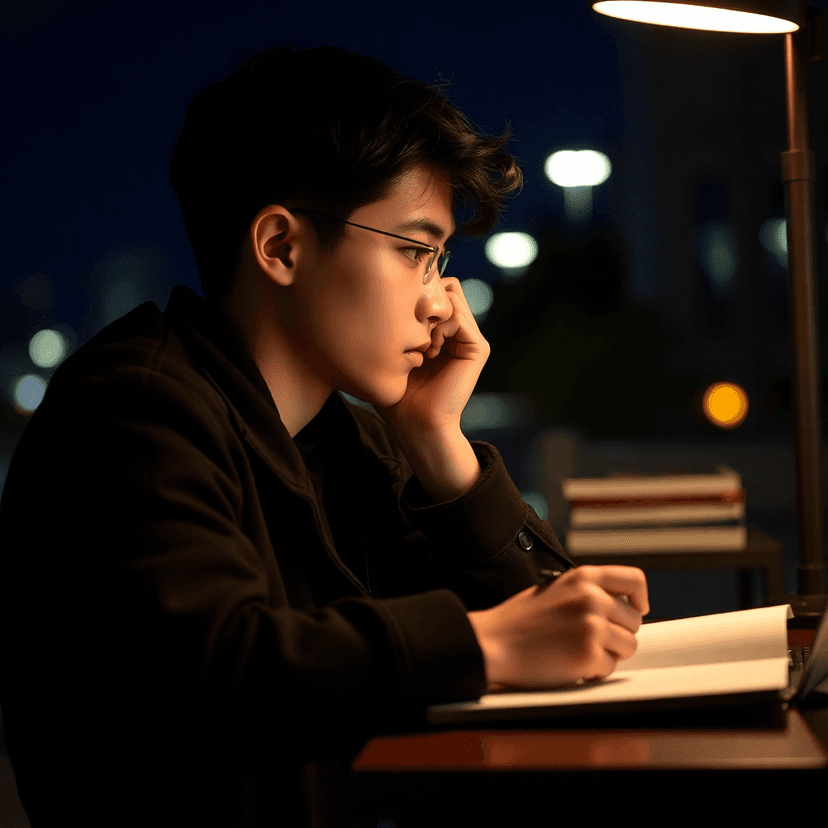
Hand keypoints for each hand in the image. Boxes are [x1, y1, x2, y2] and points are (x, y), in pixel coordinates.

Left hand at [375, 278, 488, 501]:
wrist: (417, 425)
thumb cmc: (398, 397)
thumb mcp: (391, 354)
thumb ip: (393, 325)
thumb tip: (379, 294)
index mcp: (441, 333)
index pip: (433, 292)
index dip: (414, 296)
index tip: (398, 322)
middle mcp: (459, 333)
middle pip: (445, 288)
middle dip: (423, 301)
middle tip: (412, 330)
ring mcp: (470, 339)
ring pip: (452, 297)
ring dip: (430, 316)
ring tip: (422, 345)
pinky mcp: (478, 348)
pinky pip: (459, 315)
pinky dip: (440, 327)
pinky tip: (432, 350)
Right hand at [467, 565, 649, 690]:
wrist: (493, 644)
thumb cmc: (520, 621)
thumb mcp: (555, 589)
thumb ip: (588, 592)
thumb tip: (621, 607)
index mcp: (584, 577)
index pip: (634, 580)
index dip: (639, 599)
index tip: (635, 611)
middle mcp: (592, 597)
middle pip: (634, 622)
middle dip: (618, 635)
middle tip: (588, 640)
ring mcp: (592, 626)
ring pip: (628, 647)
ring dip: (607, 654)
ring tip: (576, 650)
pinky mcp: (588, 654)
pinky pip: (609, 668)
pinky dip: (593, 671)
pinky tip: (568, 664)